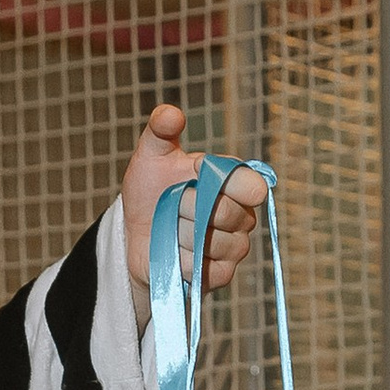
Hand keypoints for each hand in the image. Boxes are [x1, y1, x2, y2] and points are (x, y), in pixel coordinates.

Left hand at [122, 103, 267, 323]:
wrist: (137, 233)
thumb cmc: (151, 190)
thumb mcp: (151, 156)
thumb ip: (161, 130)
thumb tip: (170, 113)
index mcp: (235, 182)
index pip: (252, 185)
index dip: (227, 185)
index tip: (196, 179)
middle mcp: (242, 215)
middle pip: (226, 214)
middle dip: (187, 207)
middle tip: (173, 203)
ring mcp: (234, 247)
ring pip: (212, 243)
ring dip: (180, 235)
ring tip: (170, 228)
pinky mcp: (221, 276)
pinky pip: (203, 268)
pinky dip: (180, 260)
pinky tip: (173, 251)